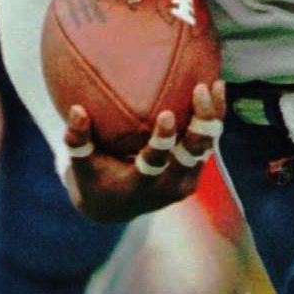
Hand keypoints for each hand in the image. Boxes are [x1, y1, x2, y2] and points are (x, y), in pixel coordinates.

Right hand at [63, 81, 226, 222]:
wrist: (115, 208)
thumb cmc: (94, 178)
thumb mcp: (80, 164)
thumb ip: (77, 139)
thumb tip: (76, 109)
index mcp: (140, 186)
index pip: (156, 162)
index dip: (164, 140)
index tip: (168, 114)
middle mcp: (168, 186)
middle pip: (192, 154)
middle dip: (200, 123)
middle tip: (200, 90)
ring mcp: (185, 181)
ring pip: (206, 146)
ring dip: (213, 116)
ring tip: (217, 84)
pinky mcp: (194, 172)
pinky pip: (207, 142)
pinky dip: (213, 117)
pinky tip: (217, 87)